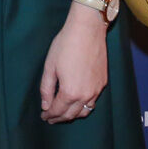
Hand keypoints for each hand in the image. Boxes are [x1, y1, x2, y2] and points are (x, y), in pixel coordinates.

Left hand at [39, 1, 107, 123]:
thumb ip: (47, 89)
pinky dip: (84, 106)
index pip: (58, 110)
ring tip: (63, 113)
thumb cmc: (65, 45)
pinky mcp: (103, 83)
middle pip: (72, 114)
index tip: (44, 117)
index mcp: (70, 92)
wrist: (87, 30)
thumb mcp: (50, 67)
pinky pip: (93, 101)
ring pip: (85, 111)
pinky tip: (77, 101)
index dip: (49, 115)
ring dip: (73, 114)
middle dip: (60, 118)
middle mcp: (85, 95)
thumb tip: (45, 105)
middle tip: (51, 118)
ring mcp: (97, 90)